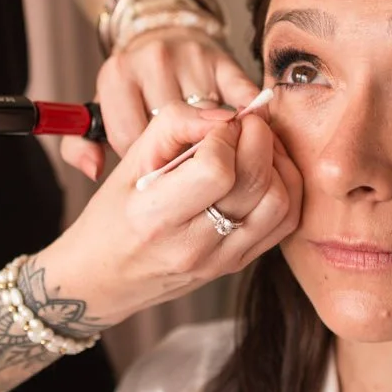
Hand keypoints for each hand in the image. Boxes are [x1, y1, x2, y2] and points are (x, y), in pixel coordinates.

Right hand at [38, 103, 300, 327]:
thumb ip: (173, 127)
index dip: (224, 135)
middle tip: (243, 123)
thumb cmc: (111, 217)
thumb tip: (224, 114)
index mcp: (155, 218)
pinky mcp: (238, 264)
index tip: (215, 127)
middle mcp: (193, 246)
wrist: (106, 277)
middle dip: (258, 137)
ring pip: (279, 202)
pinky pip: (284, 222)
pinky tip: (264, 170)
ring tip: (254, 145)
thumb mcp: (127, 164)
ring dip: (276, 162)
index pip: (216, 170)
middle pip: (255, 182)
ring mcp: (220, 260)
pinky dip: (285, 188)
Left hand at [59, 28, 259, 180]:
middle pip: (170, 131)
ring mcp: (191, 57)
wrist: (163, 37)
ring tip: (206, 151)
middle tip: (180, 161)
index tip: (150, 162)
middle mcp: (152, 59)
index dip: (141, 160)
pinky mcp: (224, 60)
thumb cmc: (132, 89)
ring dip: (209, 142)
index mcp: (116, 74)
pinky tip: (242, 138)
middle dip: (176, 153)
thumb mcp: (97, 112)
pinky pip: (240, 101)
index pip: (129, 137)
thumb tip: (95, 170)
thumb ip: (79, 146)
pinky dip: (245, 122)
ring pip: (206, 123)